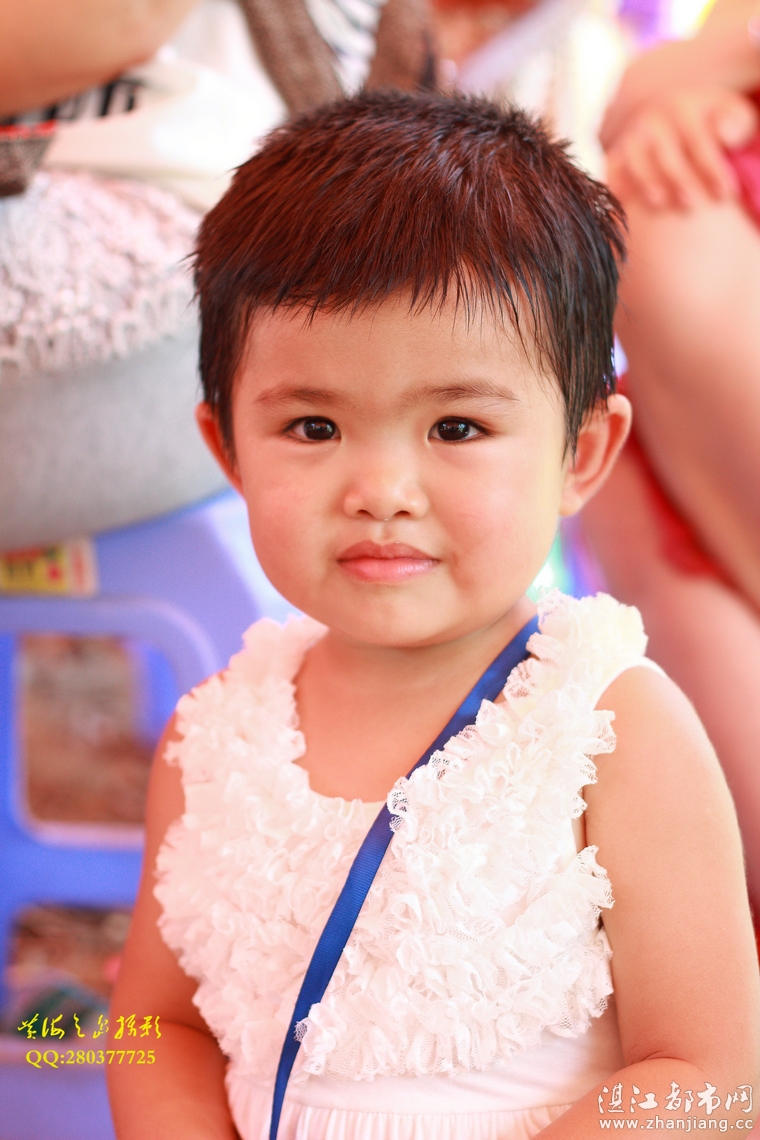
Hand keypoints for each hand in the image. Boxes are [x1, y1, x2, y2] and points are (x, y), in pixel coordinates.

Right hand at [605, 86, 758, 209]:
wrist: (668, 117)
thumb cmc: (708, 122)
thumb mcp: (730, 113)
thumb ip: (737, 123)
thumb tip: (725, 135)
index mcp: (684, 107)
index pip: (699, 141)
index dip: (713, 168)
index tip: (726, 193)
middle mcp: (653, 120)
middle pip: (666, 155)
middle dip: (680, 181)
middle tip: (694, 205)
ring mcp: (632, 137)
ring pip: (637, 163)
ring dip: (648, 184)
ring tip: (661, 203)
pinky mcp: (616, 155)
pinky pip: (612, 172)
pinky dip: (616, 186)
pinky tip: (625, 201)